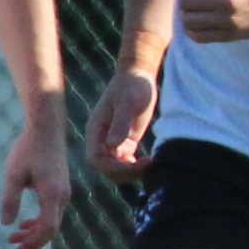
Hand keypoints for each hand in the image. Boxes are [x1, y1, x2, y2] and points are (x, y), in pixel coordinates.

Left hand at [0, 102, 72, 248]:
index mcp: (52, 195)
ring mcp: (63, 192)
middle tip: (12, 245)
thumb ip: (10, 199)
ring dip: (35, 231)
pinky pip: (52, 211)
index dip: (33, 243)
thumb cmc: (28, 149)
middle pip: (51, 229)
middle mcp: (62, 196)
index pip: (48, 229)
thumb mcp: (13, 174)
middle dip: (32, 240)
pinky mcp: (60, 186)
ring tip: (14, 235)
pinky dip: (40, 220)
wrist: (46, 128)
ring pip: (52, 221)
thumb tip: (6, 224)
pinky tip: (25, 221)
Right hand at [87, 68, 160, 183]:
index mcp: (96, 130)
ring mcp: (113, 142)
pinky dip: (137, 167)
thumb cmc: (132, 85)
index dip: (111, 168)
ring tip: (152, 164)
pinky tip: (152, 161)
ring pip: (117, 169)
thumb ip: (121, 123)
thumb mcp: (128, 102)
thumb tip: (113, 145)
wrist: (139, 76)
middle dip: (125, 173)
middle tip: (148, 166)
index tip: (132, 165)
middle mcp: (101, 139)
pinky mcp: (126, 143)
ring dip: (132, 172)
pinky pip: (127, 163)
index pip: (95, 159)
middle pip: (106, 168)